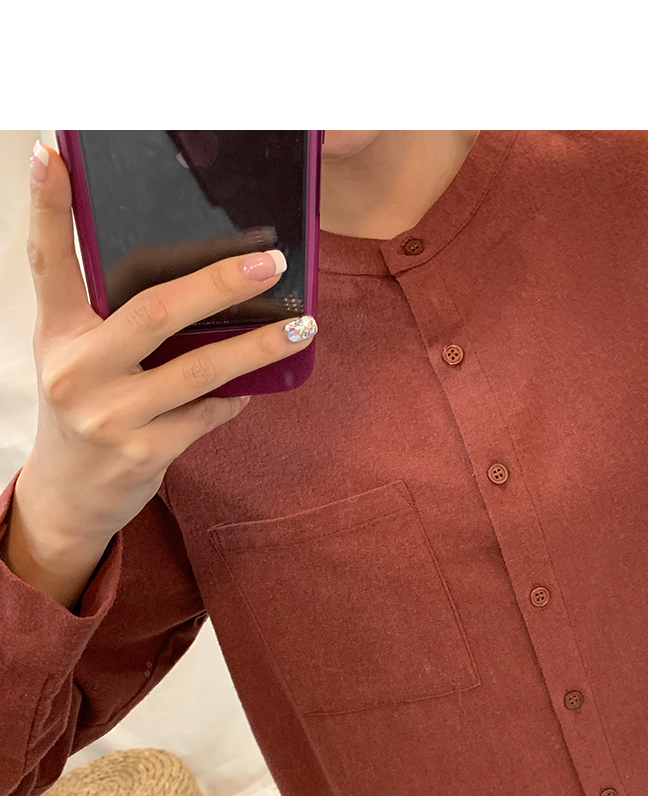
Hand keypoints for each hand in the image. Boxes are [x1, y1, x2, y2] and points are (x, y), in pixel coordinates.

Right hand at [21, 141, 316, 549]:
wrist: (72, 494)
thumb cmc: (84, 406)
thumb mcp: (79, 354)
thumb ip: (109, 314)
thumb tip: (192, 268)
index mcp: (57, 333)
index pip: (47, 258)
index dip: (48, 203)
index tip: (54, 151)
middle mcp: (76, 370)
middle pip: (153, 310)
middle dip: (218, 283)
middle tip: (269, 261)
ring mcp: (110, 415)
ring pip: (198, 369)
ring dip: (257, 346)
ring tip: (301, 326)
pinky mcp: (144, 452)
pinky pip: (208, 414)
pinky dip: (234, 396)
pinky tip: (253, 385)